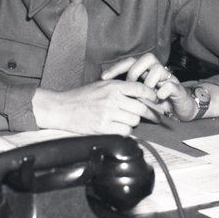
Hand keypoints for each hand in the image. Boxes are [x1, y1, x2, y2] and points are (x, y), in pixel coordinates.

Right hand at [32, 81, 163, 134]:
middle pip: (141, 107)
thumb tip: (140, 94)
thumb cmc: (81, 97)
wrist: (62, 108)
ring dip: (133, 122)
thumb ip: (119, 88)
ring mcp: (108, 114)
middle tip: (155, 116)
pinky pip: (125, 131)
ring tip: (126, 121)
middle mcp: (112, 99)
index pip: (140, 88)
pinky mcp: (103, 127)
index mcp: (113, 86)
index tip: (155, 100)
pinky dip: (125, 131)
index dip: (151, 95)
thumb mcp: (101, 86)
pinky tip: (119, 128)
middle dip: (150, 113)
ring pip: (134, 120)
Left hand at [101, 53, 195, 119]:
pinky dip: (162, 91)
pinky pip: (169, 84)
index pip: (130, 62)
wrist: (180, 109)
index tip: (103, 77)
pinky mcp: (177, 89)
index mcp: (146, 71)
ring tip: (146, 95)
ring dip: (149, 82)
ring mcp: (168, 79)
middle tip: (130, 86)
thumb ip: (126, 92)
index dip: (117, 68)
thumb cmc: (156, 103)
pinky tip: (158, 99)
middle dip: (135, 72)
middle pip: (146, 58)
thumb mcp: (138, 97)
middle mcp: (157, 71)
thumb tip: (106, 92)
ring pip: (158, 68)